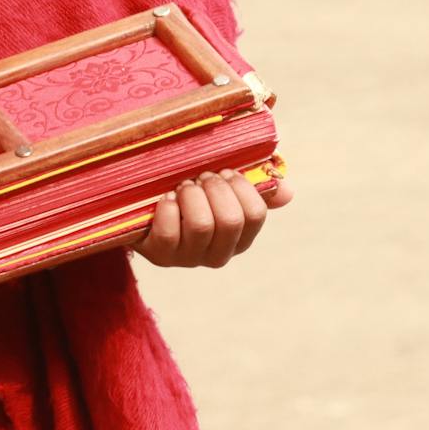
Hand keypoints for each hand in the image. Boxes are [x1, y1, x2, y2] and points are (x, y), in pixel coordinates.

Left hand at [135, 169, 293, 268]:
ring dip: (192, 195)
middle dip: (216, 188)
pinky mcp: (160, 256)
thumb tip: (287, 192)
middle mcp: (217, 254)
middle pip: (230, 220)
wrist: (141, 204)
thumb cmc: (188, 191)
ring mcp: (188, 258)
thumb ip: (254, 187)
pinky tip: (165, 198)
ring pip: (201, 225)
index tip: (225, 171)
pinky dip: (168, 208)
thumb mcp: (220, 186)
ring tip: (182, 185)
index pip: (255, 214)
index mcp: (239, 237)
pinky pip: (170, 233)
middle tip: (202, 175)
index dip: (241, 186)